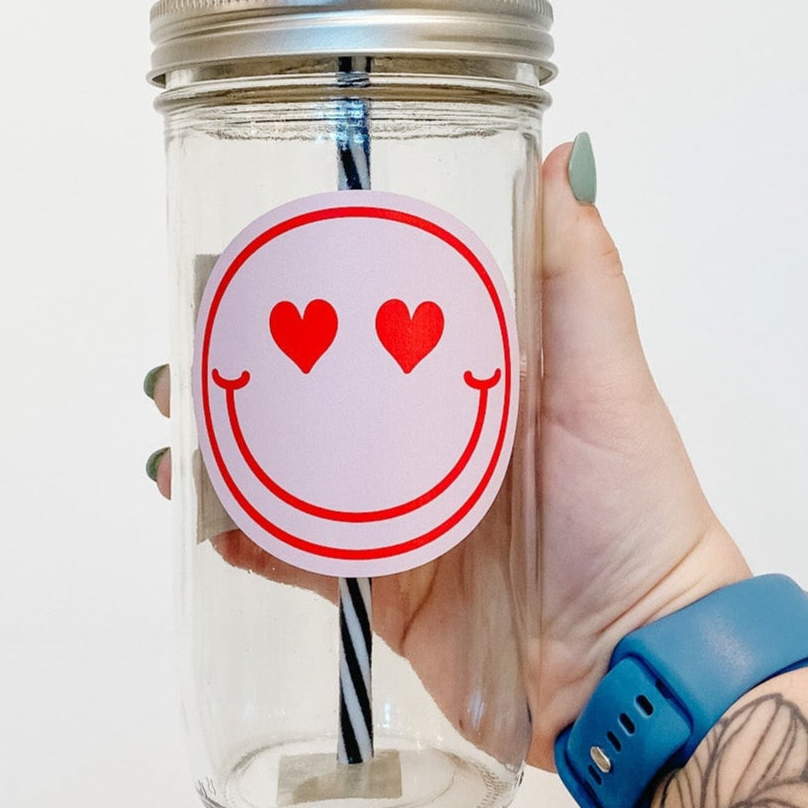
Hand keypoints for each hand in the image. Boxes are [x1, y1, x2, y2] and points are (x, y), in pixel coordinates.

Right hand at [147, 137, 748, 768]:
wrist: (633, 657)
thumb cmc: (630, 506)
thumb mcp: (604, 375)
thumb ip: (579, 273)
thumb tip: (571, 151)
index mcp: (466, 374)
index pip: (373, 315)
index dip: (308, 289)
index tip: (248, 261)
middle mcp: (424, 437)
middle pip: (315, 393)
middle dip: (244, 371)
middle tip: (185, 353)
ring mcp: (395, 512)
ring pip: (292, 471)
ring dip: (228, 452)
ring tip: (175, 440)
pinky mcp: (380, 582)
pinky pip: (297, 556)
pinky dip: (248, 539)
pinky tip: (204, 519)